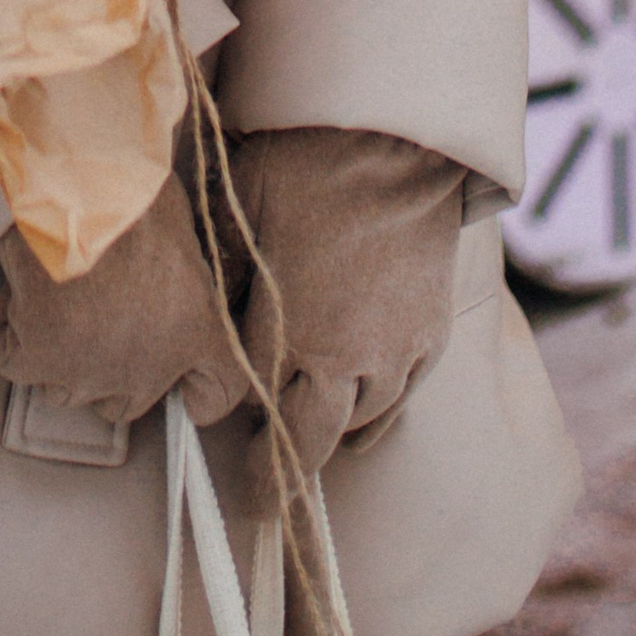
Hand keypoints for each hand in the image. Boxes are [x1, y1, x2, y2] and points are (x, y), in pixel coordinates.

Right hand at [0, 172, 247, 428]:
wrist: (78, 186)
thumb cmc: (134, 187)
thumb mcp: (177, 228)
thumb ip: (173, 276)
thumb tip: (149, 278)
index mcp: (198, 330)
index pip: (218, 392)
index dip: (198, 398)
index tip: (186, 396)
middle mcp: (149, 368)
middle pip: (127, 403)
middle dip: (108, 369)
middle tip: (90, 318)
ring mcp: (90, 374)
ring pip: (68, 390)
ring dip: (58, 355)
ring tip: (52, 294)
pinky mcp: (39, 363)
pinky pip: (16, 360)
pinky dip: (11, 331)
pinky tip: (19, 292)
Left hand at [231, 127, 465, 511]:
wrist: (397, 137)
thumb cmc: (305, 161)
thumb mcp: (242, 209)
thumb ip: (224, 275)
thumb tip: (204, 316)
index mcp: (290, 328)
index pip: (253, 406)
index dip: (231, 423)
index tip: (209, 427)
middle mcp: (345, 355)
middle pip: (310, 441)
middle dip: (279, 473)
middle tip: (260, 499)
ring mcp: (395, 349)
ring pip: (358, 423)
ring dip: (329, 432)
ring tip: (308, 436)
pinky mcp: (431, 334)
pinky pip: (402, 396)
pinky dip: (376, 411)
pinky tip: (360, 412)